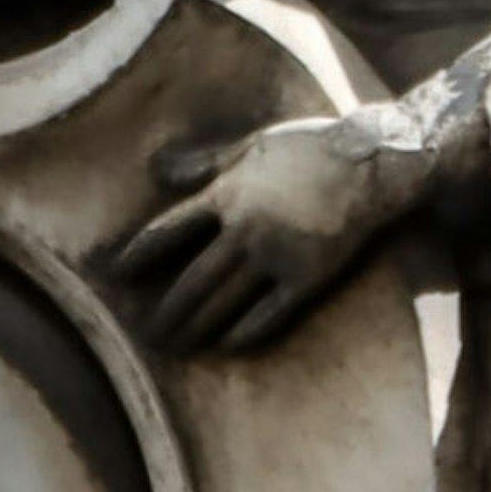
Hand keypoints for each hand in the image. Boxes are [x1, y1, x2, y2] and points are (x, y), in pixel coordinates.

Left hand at [123, 110, 405, 354]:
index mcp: (226, 194)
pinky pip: (269, 314)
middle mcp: (245, 230)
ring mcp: (276, 257)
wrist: (372, 163)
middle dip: (167, 310)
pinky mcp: (307, 277)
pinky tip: (226, 345)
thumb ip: (203, 163)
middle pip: (193, 280)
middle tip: (147, 333)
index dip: (140, 256)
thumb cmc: (309, 147)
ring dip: (197, 327)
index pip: (168, 231)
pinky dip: (244, 332)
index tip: (118, 275)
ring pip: (225, 302)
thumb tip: (156, 172)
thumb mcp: (249, 146)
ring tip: (177, 345)